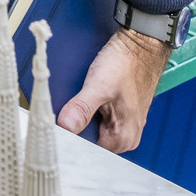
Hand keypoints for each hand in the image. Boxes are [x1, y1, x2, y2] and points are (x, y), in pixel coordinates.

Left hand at [57, 27, 168, 152]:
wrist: (140, 45)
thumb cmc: (125, 64)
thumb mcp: (99, 85)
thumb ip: (82, 108)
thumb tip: (64, 127)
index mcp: (123, 138)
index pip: (86, 150)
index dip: (69, 138)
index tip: (56, 127)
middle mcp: (126, 136)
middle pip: (89, 140)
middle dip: (75, 126)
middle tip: (65, 111)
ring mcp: (123, 123)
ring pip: (92, 127)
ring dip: (81, 116)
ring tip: (76, 102)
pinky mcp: (118, 111)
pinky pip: (97, 117)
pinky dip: (87, 109)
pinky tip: (85, 98)